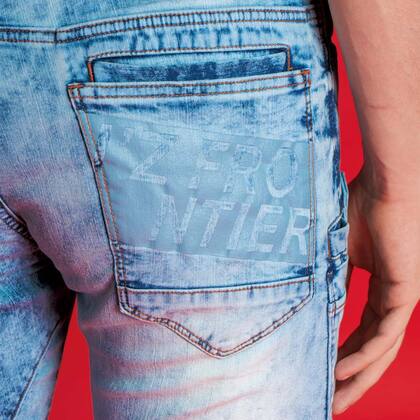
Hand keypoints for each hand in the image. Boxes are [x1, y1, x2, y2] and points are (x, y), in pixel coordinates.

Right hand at [332, 168, 419, 413]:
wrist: (384, 185)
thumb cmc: (358, 210)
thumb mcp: (334, 254)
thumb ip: (328, 279)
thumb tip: (306, 297)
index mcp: (377, 288)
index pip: (361, 331)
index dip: (344, 354)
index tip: (324, 371)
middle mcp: (391, 299)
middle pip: (373, 350)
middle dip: (352, 378)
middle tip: (331, 401)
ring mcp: (400, 298)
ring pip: (381, 351)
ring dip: (357, 378)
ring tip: (335, 400)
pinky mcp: (404, 292)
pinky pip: (383, 335)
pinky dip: (361, 356)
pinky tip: (340, 372)